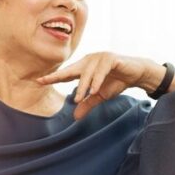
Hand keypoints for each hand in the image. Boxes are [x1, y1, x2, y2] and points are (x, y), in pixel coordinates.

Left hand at [37, 52, 160, 119]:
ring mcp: (100, 57)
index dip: (53, 77)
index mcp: (84, 67)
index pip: (66, 73)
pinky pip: (101, 70)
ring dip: (83, 86)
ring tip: (78, 98)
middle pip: (71, 70)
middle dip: (58, 76)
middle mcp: (89, 60)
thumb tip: (75, 118)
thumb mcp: (99, 95)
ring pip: (87, 72)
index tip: (38, 81)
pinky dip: (97, 80)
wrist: (136, 74)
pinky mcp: (111, 58)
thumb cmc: (116, 81)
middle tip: (45, 82)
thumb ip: (87, 103)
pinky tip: (95, 90)